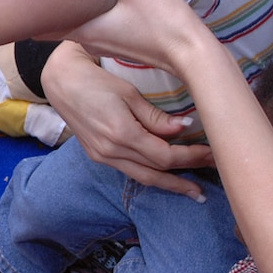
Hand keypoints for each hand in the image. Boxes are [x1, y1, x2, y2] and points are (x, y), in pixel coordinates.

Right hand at [42, 45, 214, 200]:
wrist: (61, 82)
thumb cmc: (97, 81)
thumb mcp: (130, 94)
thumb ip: (156, 117)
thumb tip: (184, 128)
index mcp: (122, 133)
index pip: (165, 156)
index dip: (190, 157)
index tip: (210, 153)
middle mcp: (111, 151)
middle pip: (156, 173)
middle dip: (184, 178)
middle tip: (208, 182)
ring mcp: (102, 157)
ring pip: (143, 177)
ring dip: (169, 185)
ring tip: (191, 191)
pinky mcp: (98, 156)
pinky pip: (129, 171)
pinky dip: (150, 175)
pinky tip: (165, 176)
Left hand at [68, 0, 217, 72]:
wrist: (192, 54)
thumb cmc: (162, 24)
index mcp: (85, 31)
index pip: (52, 12)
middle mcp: (90, 41)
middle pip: (69, 11)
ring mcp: (106, 44)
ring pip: (86, 15)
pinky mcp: (122, 43)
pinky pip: (102, 20)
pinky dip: (100, 3)